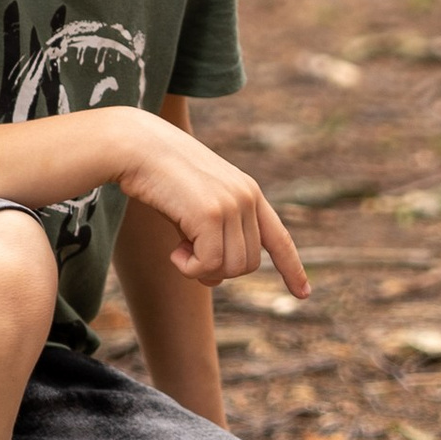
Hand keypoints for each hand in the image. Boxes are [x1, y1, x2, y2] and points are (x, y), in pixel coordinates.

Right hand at [113, 112, 309, 295]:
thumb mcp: (195, 210)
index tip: (304, 293)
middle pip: (247, 264)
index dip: (292, 268)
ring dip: (202, 270)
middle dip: (217, 269)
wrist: (136, 146)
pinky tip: (174, 251)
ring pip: (231, 268)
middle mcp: (248, 198)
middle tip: (186, 252)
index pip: (279, 238)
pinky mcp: (211, 214)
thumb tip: (216, 279)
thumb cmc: (159, 178)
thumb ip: (213, 239)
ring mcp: (232, 205)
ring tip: (179, 247)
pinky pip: (209, 265)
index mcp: (249, 193)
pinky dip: (190, 268)